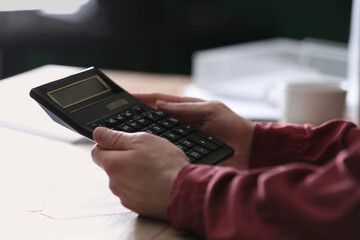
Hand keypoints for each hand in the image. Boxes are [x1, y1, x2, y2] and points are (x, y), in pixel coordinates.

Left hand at [91, 127, 188, 219]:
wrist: (183, 192)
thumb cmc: (165, 166)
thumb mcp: (142, 140)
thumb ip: (116, 137)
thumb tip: (98, 133)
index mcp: (112, 165)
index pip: (97, 151)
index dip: (109, 144)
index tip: (123, 142)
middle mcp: (114, 184)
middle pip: (112, 166)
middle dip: (124, 159)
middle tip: (145, 154)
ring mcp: (125, 197)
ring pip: (124, 180)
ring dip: (134, 173)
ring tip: (154, 169)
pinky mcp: (137, 207)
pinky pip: (134, 192)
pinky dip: (142, 186)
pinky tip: (157, 181)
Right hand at [134, 93, 254, 168]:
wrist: (249, 149)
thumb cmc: (234, 125)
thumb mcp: (212, 110)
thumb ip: (187, 108)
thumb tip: (161, 104)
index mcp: (187, 109)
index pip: (160, 101)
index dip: (143, 99)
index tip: (127, 98)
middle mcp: (182, 124)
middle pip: (155, 119)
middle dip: (137, 117)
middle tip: (119, 118)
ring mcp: (183, 139)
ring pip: (159, 135)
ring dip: (144, 134)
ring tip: (126, 135)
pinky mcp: (186, 153)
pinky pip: (167, 150)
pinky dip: (155, 150)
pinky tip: (144, 152)